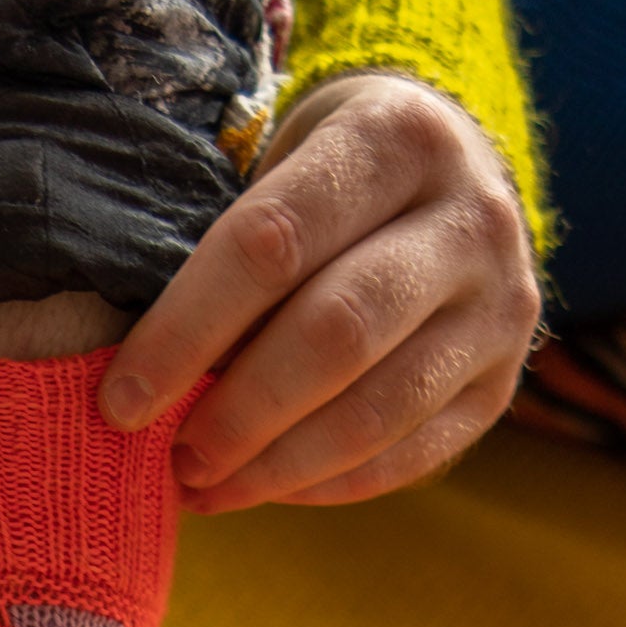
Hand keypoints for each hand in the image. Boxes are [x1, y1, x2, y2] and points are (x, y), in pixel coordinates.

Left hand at [99, 74, 542, 508]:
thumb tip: (144, 378)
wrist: (459, 171)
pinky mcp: (504, 381)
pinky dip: (325, 485)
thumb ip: (232, 250)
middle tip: (172, 458)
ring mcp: (500, 306)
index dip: (186, 332)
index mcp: (397, 138)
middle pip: (333, 335)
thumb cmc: (333, 176)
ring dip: (275, 465)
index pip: (272, 246)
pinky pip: (408, 455)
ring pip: (375, 411)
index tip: (121, 398)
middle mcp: (469, 219)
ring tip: (204, 486)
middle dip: (236, 413)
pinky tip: (264, 487)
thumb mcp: (284, 162)